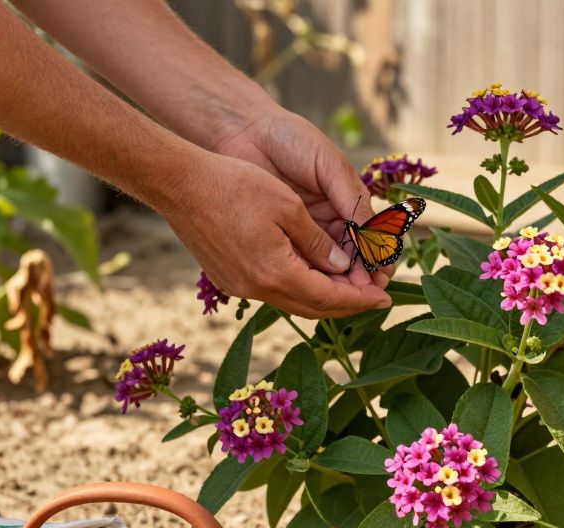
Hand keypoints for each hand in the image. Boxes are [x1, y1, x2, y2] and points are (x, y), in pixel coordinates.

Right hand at [155, 146, 390, 318]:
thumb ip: (317, 242)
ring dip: (323, 297)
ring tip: (349, 288)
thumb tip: (340, 266)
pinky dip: (299, 288)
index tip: (385, 296)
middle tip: (374, 297)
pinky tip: (312, 276)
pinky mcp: (228, 276)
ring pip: (292, 302)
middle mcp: (256, 288)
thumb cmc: (233, 185)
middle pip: (313, 307)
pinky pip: (273, 291)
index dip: (360, 298)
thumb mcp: (286, 206)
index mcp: (275, 272)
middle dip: (347, 304)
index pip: (329, 297)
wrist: (177, 183)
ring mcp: (239, 285)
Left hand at [211, 109, 391, 288]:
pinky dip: (309, 274)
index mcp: (347, 201)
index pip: (369, 238)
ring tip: (344, 296)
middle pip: (350, 257)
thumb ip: (351, 199)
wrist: (244, 130)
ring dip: (336, 281)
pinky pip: (298, 260)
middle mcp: (328, 220)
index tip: (380, 276)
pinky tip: (315, 286)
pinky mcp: (278, 235)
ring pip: (326, 264)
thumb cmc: (291, 139)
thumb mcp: (329, 166)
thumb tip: (374, 237)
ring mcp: (304, 229)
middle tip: (364, 294)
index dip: (376, 259)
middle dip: (359, 277)